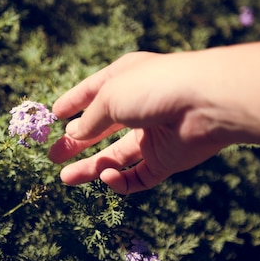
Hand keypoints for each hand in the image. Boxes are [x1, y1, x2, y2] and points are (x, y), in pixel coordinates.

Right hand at [48, 51, 226, 193]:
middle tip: (54, 156)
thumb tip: (74, 134)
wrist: (206, 104)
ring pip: (116, 156)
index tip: (54, 115)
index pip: (93, 91)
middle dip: (76, 142)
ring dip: (91, 167)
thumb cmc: (153, 88)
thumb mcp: (110, 97)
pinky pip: (138, 175)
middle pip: (102, 128)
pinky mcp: (167, 159)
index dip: (73, 103)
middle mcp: (138, 106)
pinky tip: (106, 176)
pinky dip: (120, 180)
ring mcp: (153, 135)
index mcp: (125, 80)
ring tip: (65, 178)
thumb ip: (89, 119)